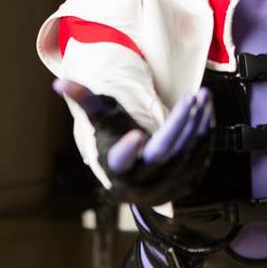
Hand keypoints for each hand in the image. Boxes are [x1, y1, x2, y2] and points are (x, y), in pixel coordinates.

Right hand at [53, 79, 213, 201]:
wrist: (138, 180)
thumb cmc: (117, 144)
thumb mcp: (103, 125)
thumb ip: (87, 103)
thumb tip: (60, 83)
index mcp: (117, 169)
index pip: (119, 162)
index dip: (127, 150)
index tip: (135, 135)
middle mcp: (142, 181)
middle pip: (162, 152)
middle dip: (178, 124)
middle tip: (191, 97)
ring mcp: (167, 185)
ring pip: (187, 153)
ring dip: (198, 123)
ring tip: (203, 96)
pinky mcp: (188, 182)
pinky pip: (201, 156)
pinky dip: (206, 132)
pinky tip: (206, 110)